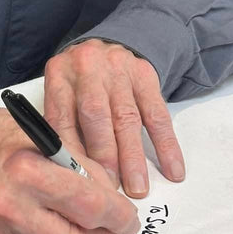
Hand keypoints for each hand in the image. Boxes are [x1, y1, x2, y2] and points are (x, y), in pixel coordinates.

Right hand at [0, 107, 139, 233]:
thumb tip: (114, 200)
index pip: (87, 206)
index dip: (118, 216)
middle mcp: (8, 207)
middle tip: (118, 233)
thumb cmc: (1, 138)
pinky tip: (61, 229)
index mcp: (27, 171)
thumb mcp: (48, 136)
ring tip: (95, 233)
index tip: (130, 218)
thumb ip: (84, 168)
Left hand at [43, 39, 184, 197]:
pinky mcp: (145, 75)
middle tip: (110, 189)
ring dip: (133, 157)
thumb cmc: (81, 81)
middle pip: (95, 116)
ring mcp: (118, 70)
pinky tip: (172, 168)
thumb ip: (64, 126)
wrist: (110, 44)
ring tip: (137, 187)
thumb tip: (70, 175)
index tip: (80, 184)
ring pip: (126, 117)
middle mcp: (88, 68)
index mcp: (60, 73)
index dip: (71, 154)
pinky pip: (157, 114)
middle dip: (104, 156)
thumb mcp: (62, 93)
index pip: (62, 118)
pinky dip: (166, 144)